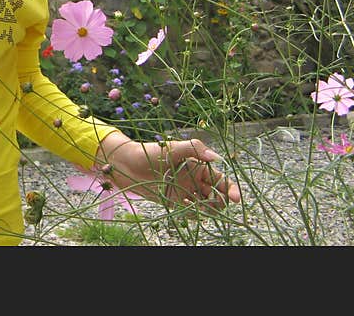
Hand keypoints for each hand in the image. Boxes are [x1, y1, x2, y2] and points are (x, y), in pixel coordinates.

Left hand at [98, 131, 240, 211]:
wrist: (127, 165)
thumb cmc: (151, 152)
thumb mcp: (173, 148)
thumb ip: (194, 149)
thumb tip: (216, 158)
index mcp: (199, 167)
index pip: (221, 180)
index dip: (231, 189)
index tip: (235, 198)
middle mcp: (195, 180)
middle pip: (217, 196)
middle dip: (221, 203)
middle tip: (215, 205)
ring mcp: (186, 192)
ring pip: (206, 206)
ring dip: (209, 211)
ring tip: (202, 209)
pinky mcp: (175, 202)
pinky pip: (190, 212)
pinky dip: (194, 215)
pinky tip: (188, 212)